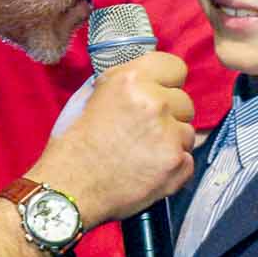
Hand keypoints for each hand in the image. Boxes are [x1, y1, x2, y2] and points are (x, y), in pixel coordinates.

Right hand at [31, 51, 193, 228]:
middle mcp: (155, 102)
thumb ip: (124, 83)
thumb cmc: (74, 144)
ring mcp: (169, 133)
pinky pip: (188, 159)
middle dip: (170, 115)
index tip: (161, 93)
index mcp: (132, 80)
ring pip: (187, 131)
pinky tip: (148, 171)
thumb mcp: (91, 97)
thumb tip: (146, 77)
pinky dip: (173, 167)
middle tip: (144, 132)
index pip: (175, 67)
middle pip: (184, 102)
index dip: (167, 82)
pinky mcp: (177, 162)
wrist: (69, 188)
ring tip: (143, 154)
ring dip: (172, 142)